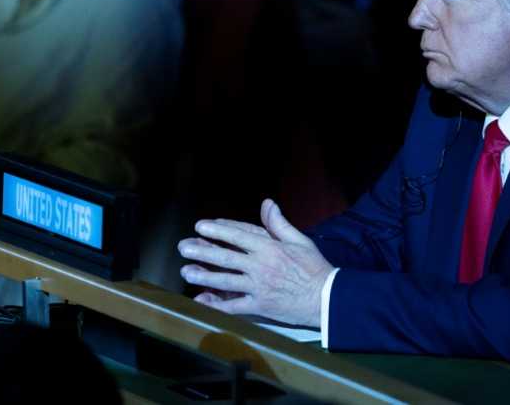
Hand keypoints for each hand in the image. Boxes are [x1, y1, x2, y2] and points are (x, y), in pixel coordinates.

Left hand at [178, 199, 332, 327]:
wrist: (325, 298)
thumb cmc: (314, 267)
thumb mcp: (300, 240)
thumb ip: (280, 223)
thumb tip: (268, 203)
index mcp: (270, 248)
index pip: (238, 236)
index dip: (218, 230)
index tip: (201, 226)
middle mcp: (261, 266)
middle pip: (226, 257)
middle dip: (202, 251)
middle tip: (183, 247)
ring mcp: (258, 287)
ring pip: (225, 281)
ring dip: (203, 276)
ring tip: (186, 272)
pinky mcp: (260, 306)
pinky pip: (234, 306)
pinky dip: (217, 305)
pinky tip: (202, 301)